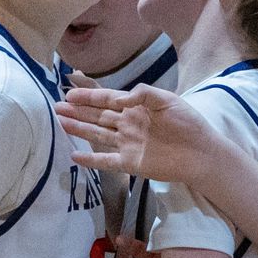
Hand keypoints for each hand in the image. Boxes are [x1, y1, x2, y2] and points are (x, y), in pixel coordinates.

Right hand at [57, 87, 222, 183]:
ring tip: (60, 123)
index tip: (69, 93)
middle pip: (97, 116)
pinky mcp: (130, 163)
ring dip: (79, 129)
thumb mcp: (167, 100)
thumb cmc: (188, 123)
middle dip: (77, 111)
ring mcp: (127, 144)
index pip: (107, 99)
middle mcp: (128, 124)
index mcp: (136, 107)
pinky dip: (90, 159)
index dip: (88, 96)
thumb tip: (118, 99)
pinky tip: (74, 156)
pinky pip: (106, 161)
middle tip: (56, 106)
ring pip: (97, 135)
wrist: (201, 153)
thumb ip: (142, 94)